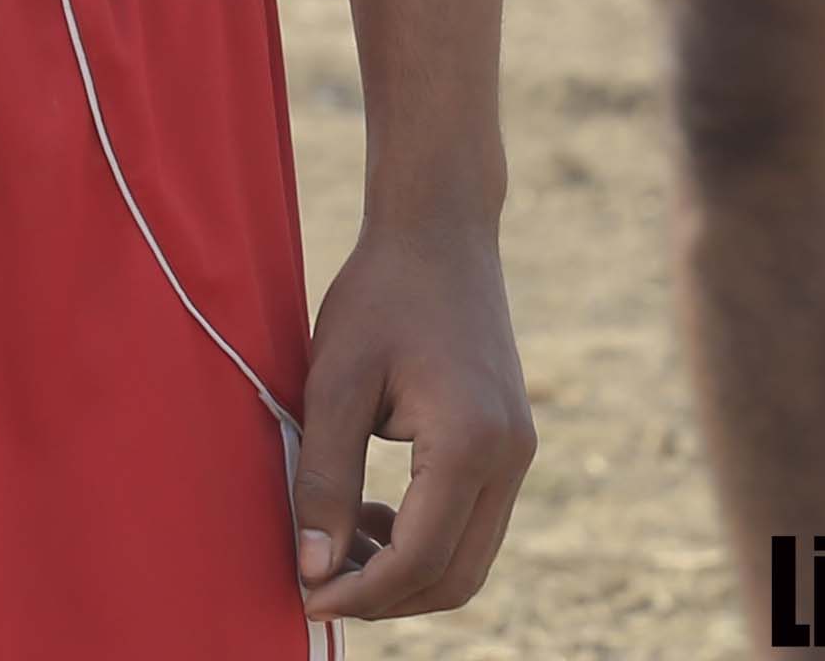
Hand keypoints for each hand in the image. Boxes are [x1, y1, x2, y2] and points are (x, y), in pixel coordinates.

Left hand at [291, 217, 531, 620]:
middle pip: (455, 576)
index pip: (421, 558)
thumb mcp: (334, 383)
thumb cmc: (380, 293)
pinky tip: (374, 512)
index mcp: (470, 441)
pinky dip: (426, 540)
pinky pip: (474, 522)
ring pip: (469, 558)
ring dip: (405, 572)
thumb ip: (324, 480)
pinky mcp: (510, 444)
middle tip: (318, 584)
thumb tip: (313, 568)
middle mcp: (510, 456)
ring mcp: (518, 452)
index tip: (306, 596)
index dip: (360, 591)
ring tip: (338, 545)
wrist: (440, 229)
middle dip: (385, 596)